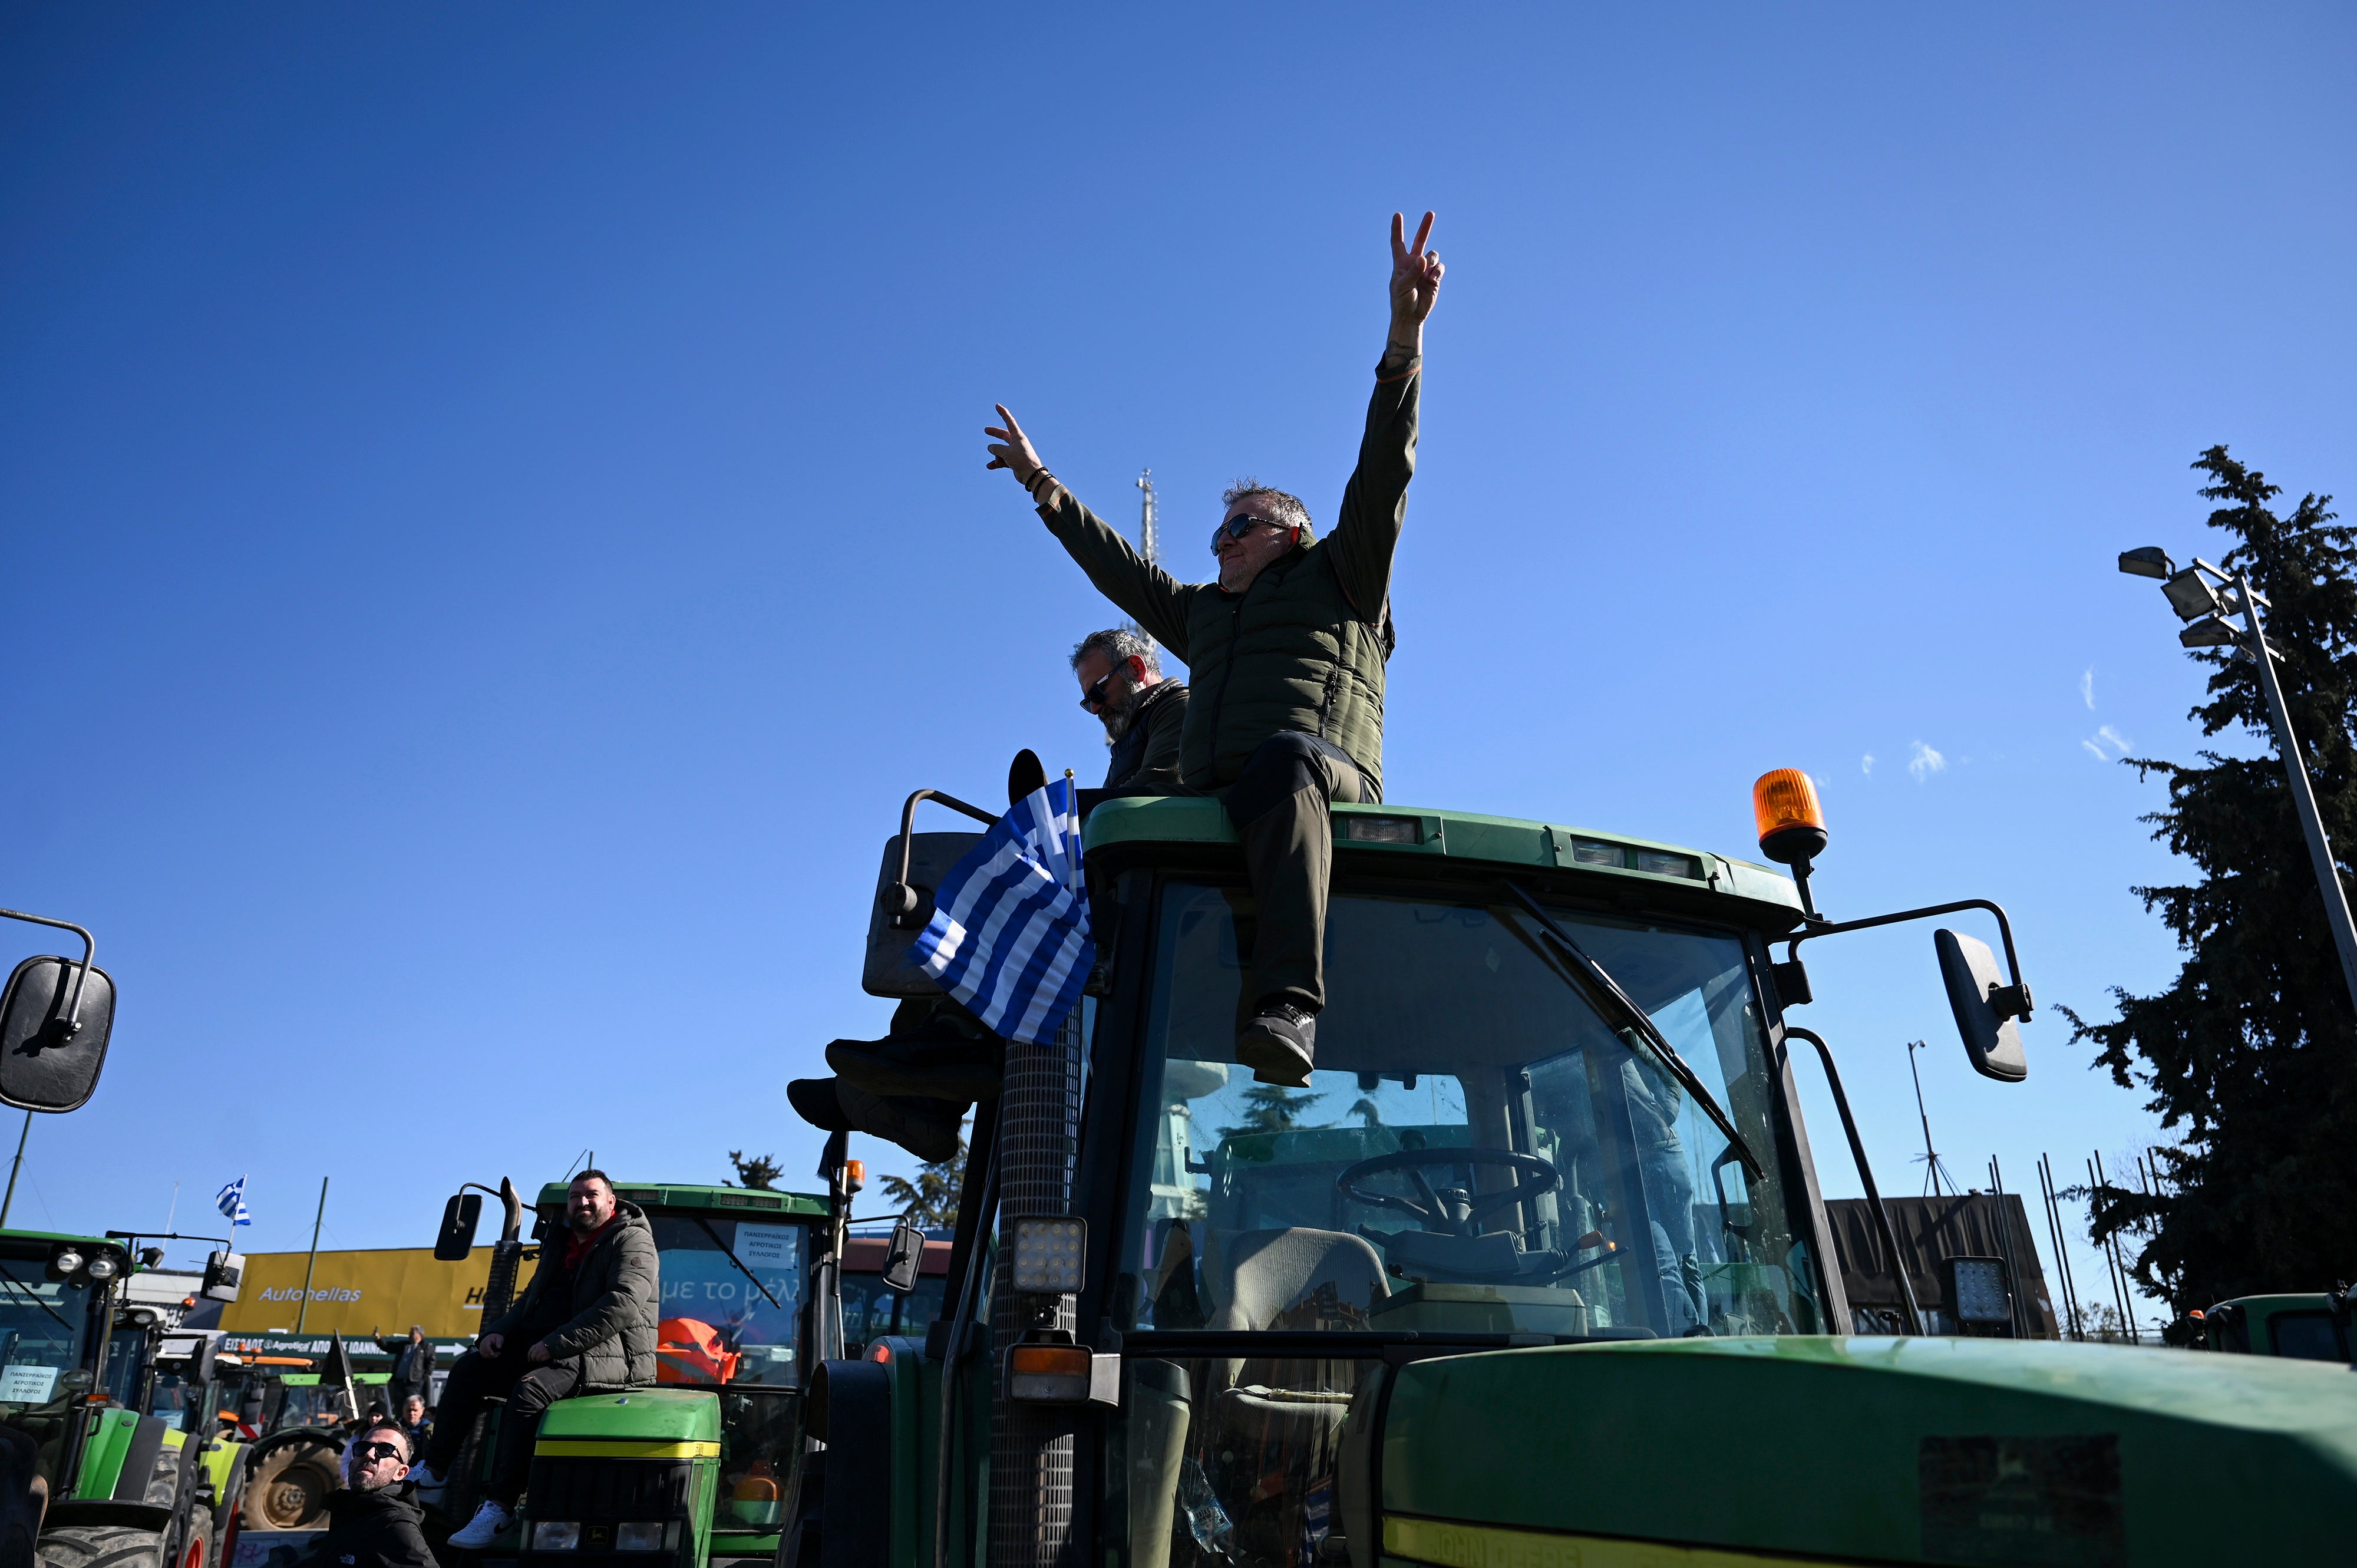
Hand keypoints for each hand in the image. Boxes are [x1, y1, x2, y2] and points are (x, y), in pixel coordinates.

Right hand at [478, 1332, 503, 1359]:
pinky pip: (485, 1356)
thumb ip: (499, 1342)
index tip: (493, 1354)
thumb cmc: (496, 1338)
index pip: (485, 1346)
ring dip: (491, 1356)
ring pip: (484, 1355)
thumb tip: (499, 1347)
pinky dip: (490, 1357)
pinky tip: (495, 1355)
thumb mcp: (499, 1338)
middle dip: (492, 1354)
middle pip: (484, 1352)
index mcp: (486, 1340)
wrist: (492, 1338)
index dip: (489, 1350)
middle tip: (499, 1353)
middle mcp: (482, 1345)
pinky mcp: (482, 1353)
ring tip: (498, 1353)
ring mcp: (481, 1349)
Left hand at [527, 1340, 551, 1364]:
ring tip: (541, 1359)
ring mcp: (542, 1352)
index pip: (530, 1351)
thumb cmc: (549, 1342)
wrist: (556, 1342)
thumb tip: (534, 1354)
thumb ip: (537, 1347)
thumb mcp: (542, 1343)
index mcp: (537, 1345)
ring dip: (539, 1360)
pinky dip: (543, 1360)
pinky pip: (542, 1360)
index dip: (529, 1356)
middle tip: (535, 1360)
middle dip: (533, 1359)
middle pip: (533, 1356)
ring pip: (537, 1359)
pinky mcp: (546, 1355)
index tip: (529, 1359)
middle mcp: (538, 1349)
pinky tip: (545, 1359)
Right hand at [984, 405, 1044, 486]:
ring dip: (997, 456)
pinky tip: (990, 466)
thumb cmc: (1022, 461)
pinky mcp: (1014, 461)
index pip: (1009, 421)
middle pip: (1003, 435)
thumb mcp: (1006, 452)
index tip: (997, 406)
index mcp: (1018, 436)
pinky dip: (997, 463)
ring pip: (1001, 450)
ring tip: (997, 461)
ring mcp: (1015, 452)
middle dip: (995, 433)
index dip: (1003, 413)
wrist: (1031, 475)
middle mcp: (1017, 442)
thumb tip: (990, 447)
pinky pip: (1002, 460)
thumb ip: (996, 448)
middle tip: (986, 430)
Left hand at [1388, 210, 1442, 348]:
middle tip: (1430, 213)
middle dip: (1425, 227)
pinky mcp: (1434, 277)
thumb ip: (1412, 272)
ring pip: (1432, 255)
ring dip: (1432, 261)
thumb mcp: (1403, 286)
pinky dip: (1438, 271)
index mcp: (1401, 263)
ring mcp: (1425, 270)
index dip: (1398, 229)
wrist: (1412, 317)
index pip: (1398, 242)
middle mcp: (1413, 263)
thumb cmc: (1401, 302)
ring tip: (1428, 274)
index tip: (1398, 215)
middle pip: (1419, 241)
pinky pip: (1440, 267)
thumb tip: (1423, 259)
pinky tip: (1433, 279)